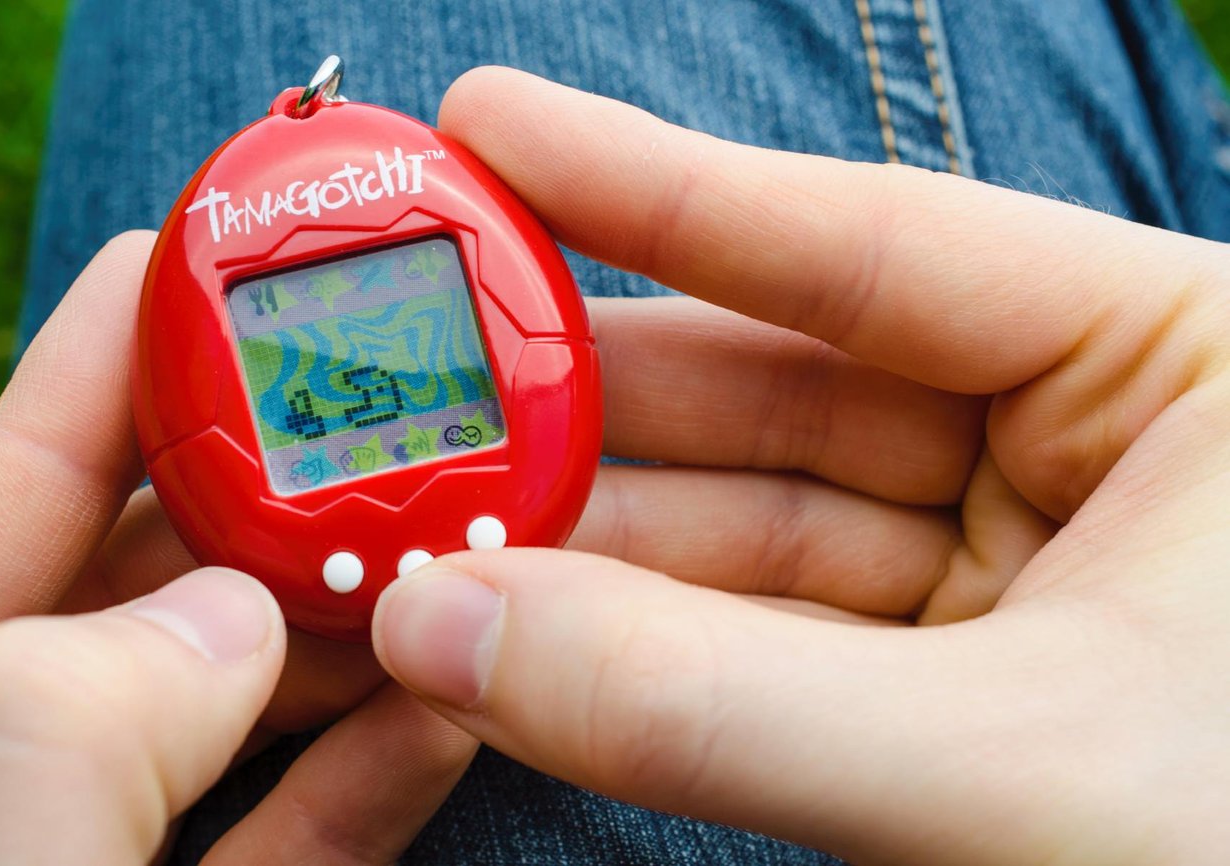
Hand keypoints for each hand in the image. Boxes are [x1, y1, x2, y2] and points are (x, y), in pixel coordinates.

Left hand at [0, 234, 474, 863]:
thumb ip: (63, 737)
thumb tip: (230, 622)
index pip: (5, 493)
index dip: (110, 365)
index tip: (216, 274)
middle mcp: (11, 762)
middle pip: (157, 578)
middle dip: (284, 493)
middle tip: (393, 419)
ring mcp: (111, 837)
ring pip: (244, 697)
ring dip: (362, 626)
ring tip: (463, 559)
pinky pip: (294, 821)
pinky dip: (377, 764)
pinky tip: (451, 711)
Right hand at [371, 68, 1229, 864]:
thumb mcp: (1017, 772)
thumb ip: (716, 704)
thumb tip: (449, 630)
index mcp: (1179, 359)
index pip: (871, 239)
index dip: (655, 184)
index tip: (491, 129)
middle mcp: (1092, 440)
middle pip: (782, 381)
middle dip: (586, 399)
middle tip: (416, 380)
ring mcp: (1022, 564)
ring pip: (755, 519)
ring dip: (587, 535)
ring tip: (429, 524)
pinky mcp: (966, 680)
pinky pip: (769, 630)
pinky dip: (641, 637)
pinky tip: (520, 624)